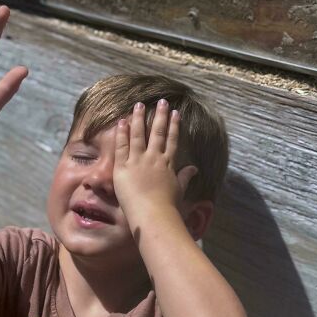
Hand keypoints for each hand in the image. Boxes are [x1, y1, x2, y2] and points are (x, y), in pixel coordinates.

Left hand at [113, 99, 197, 222]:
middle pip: (158, 133)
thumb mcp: (180, 190)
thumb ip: (185, 177)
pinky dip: (122, 133)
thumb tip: (195, 168)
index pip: (172, 140)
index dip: (174, 125)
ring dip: (139, 118)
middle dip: (160, 116)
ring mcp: (138, 161)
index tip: (175, 113)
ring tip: (139, 105)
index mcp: (168, 164)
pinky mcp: (123, 167)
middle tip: (161, 101)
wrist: (153, 215)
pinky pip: (122, 146)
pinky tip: (122, 121)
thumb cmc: (168, 207)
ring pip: (139, 135)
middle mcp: (154, 158)